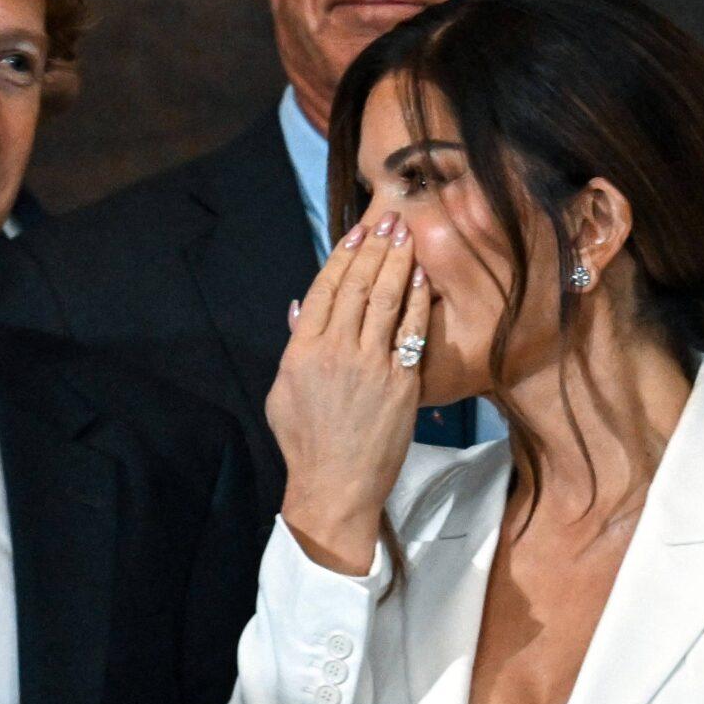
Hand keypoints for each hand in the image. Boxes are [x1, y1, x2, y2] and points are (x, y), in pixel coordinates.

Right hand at [267, 210, 429, 575]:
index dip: (343, 255)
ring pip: (384, 300)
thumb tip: (302, 306)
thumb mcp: (282, 392)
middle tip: (391, 219)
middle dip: (375, 248)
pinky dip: (416, 299)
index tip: (357, 232)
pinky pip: (410, 330)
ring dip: (397, 262)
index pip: (324, 289)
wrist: (336, 485)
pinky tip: (421, 275)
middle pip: (357, 286)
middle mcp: (336, 352)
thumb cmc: (306, 442)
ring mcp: (370, 365)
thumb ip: (294, 345)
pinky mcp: (400, 382)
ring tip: (407, 234)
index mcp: (302, 351)